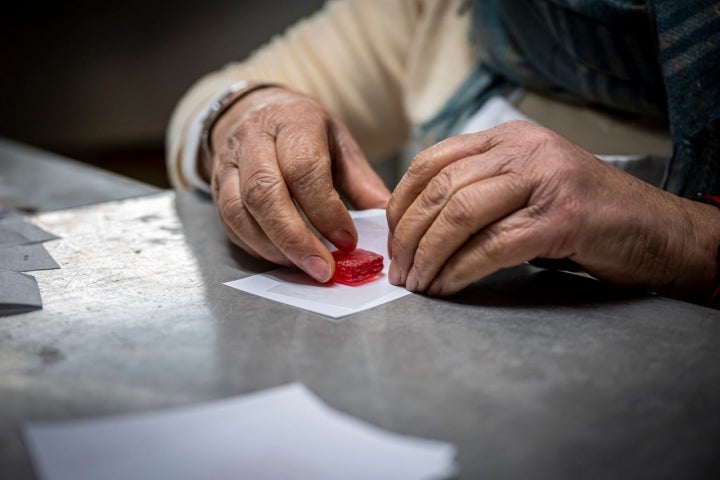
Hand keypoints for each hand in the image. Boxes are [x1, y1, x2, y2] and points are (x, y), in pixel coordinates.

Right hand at [205, 87, 389, 282]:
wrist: (256, 110)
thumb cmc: (304, 130)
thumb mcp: (339, 143)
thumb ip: (361, 181)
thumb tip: (388, 218)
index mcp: (293, 121)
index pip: (304, 169)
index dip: (326, 210)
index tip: (348, 241)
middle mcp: (253, 139)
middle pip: (265, 193)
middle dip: (296, 238)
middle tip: (323, 269)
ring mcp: (228, 163)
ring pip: (240, 212)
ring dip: (274, 248)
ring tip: (305, 268)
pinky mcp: (216, 187)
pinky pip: (229, 223)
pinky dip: (256, 247)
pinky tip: (283, 259)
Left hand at [386, 120, 719, 299]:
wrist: (656, 230)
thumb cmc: (585, 214)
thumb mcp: (526, 185)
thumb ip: (480, 189)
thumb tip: (418, 225)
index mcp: (508, 137)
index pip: (431, 161)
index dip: (401, 203)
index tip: (392, 239)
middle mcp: (524, 149)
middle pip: (440, 189)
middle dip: (408, 236)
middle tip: (399, 271)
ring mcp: (545, 179)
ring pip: (460, 215)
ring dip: (428, 256)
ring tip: (417, 284)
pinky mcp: (562, 218)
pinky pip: (491, 246)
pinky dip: (459, 271)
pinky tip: (446, 288)